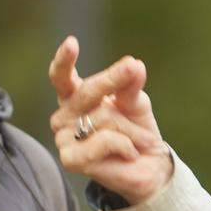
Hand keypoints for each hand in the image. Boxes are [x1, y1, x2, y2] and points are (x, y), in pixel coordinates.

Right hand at [49, 37, 170, 204]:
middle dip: (113, 81)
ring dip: (130, 128)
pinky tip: (130, 153)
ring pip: (101, 117)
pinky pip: (104, 140)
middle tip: (133, 69)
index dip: (64, 61)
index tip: (72, 43)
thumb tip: (134, 66)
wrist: (148, 167)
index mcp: (74, 97)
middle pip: (86, 92)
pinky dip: (125, 144)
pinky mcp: (70, 159)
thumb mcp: (135, 103)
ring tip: (143, 139)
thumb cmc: (137, 131)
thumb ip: (130, 85)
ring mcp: (63, 138)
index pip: (61, 77)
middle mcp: (64, 116)